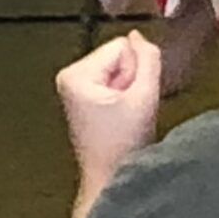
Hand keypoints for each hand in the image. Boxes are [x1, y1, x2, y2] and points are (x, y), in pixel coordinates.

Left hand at [56, 29, 161, 196]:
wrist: (110, 181)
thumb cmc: (120, 149)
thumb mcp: (145, 97)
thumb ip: (149, 58)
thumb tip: (139, 37)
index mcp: (75, 75)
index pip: (122, 46)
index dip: (135, 72)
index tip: (129, 101)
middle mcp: (69, 78)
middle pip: (118, 56)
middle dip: (131, 81)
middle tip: (128, 111)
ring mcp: (74, 88)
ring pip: (118, 68)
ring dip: (128, 90)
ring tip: (124, 116)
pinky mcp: (82, 97)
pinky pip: (113, 81)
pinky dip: (122, 97)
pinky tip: (119, 118)